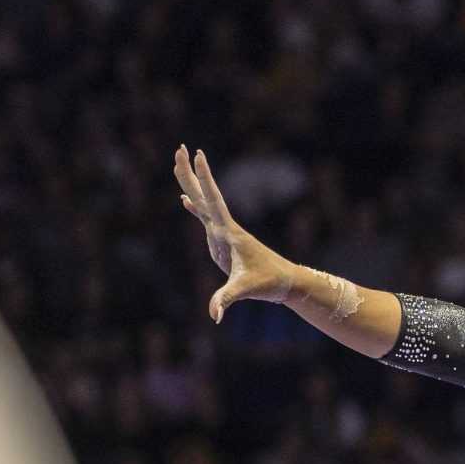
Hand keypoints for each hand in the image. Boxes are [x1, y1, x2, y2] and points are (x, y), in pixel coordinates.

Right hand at [172, 144, 295, 321]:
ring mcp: (222, 233)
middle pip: (204, 193)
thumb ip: (226, 300)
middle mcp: (224, 227)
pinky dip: (193, 207)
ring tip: (179, 164)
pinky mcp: (222, 241)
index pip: (212, 199)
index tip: (196, 154)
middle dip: (190, 171)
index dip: (204, 177)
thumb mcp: (245, 290)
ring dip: (190, 184)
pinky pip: (203, 218)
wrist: (284, 282)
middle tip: (180, 147)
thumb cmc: (268, 283)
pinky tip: (184, 200)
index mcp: (228, 231)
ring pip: (202, 202)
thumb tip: (214, 315)